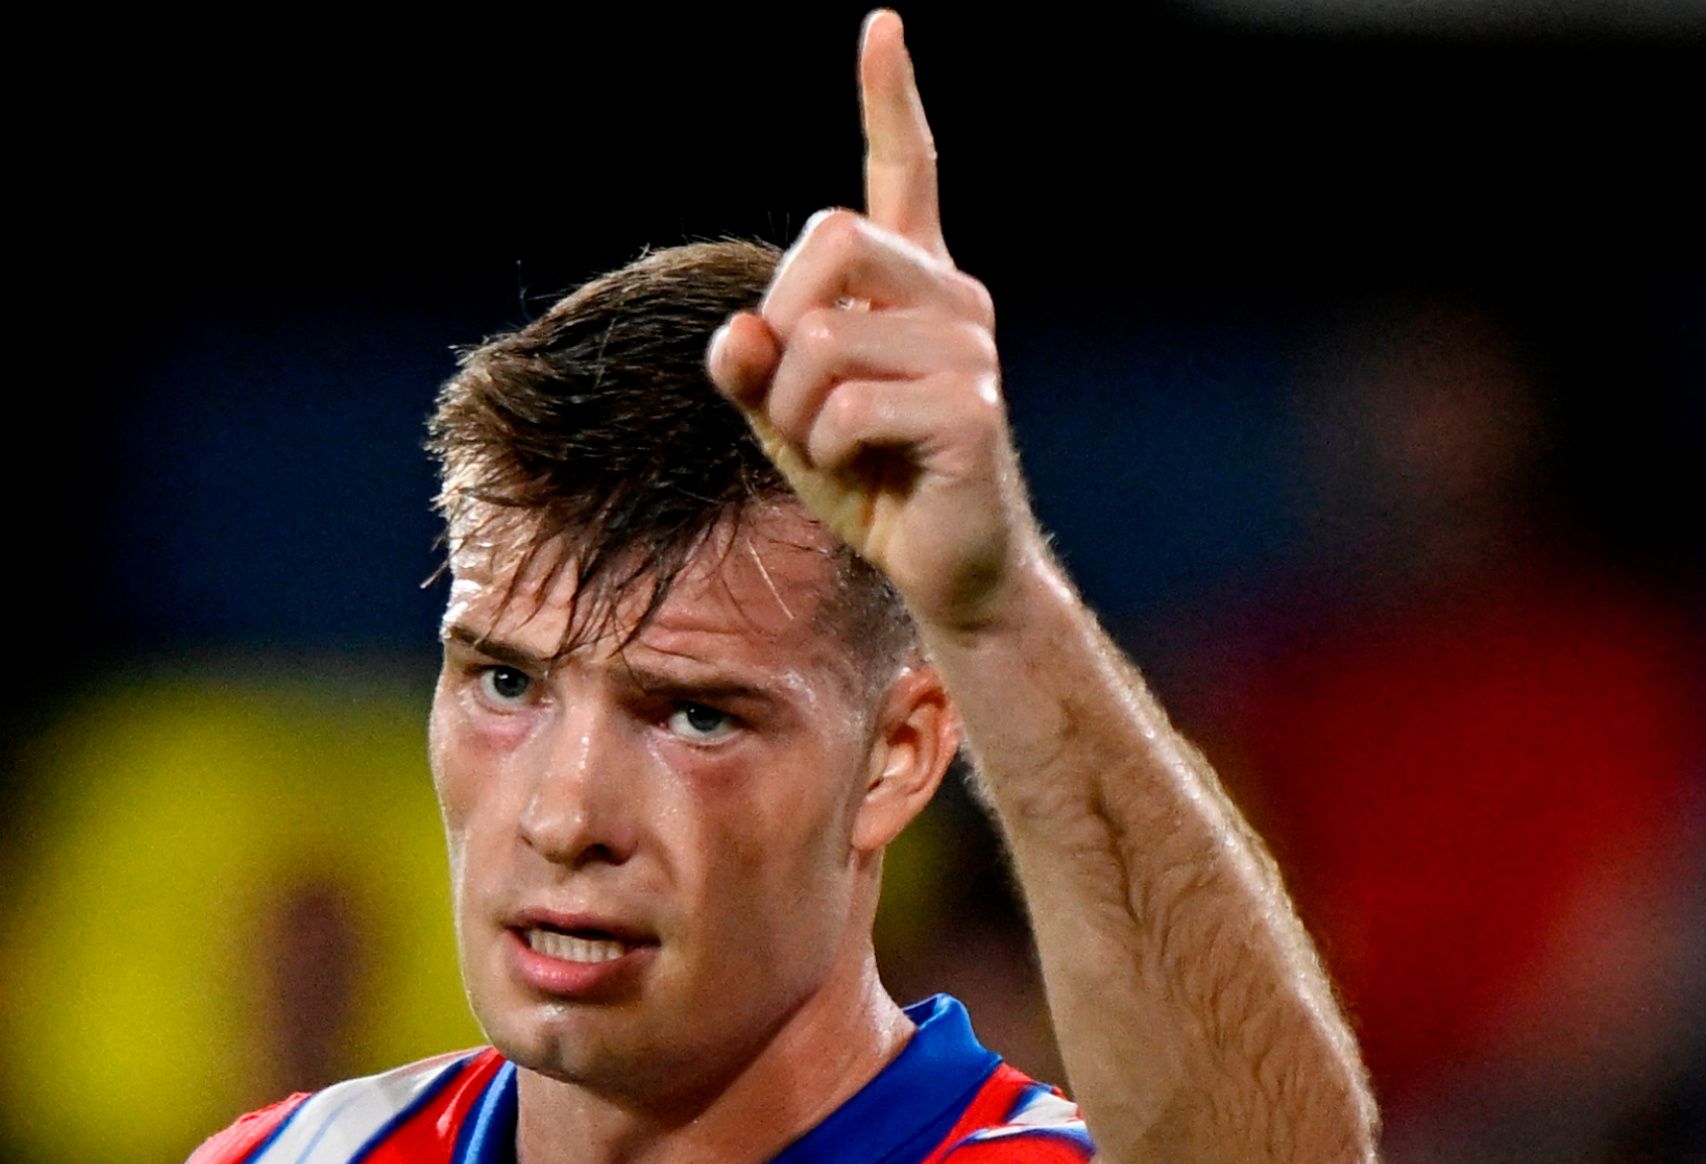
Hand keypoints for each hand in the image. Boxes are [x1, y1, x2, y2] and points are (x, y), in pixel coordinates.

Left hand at [706, 10, 1035, 637]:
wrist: (945, 568)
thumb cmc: (870, 482)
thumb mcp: (784, 419)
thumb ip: (749, 367)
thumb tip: (736, 333)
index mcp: (914, 283)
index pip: (906, 171)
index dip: (891, 100)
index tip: (882, 26)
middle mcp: (953, 295)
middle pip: (829, 240)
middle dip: (779, 324)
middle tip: (791, 403)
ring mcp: (969, 348)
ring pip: (821, 339)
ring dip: (791, 412)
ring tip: (830, 451)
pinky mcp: (970, 409)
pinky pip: (843, 409)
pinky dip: (823, 453)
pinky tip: (866, 473)